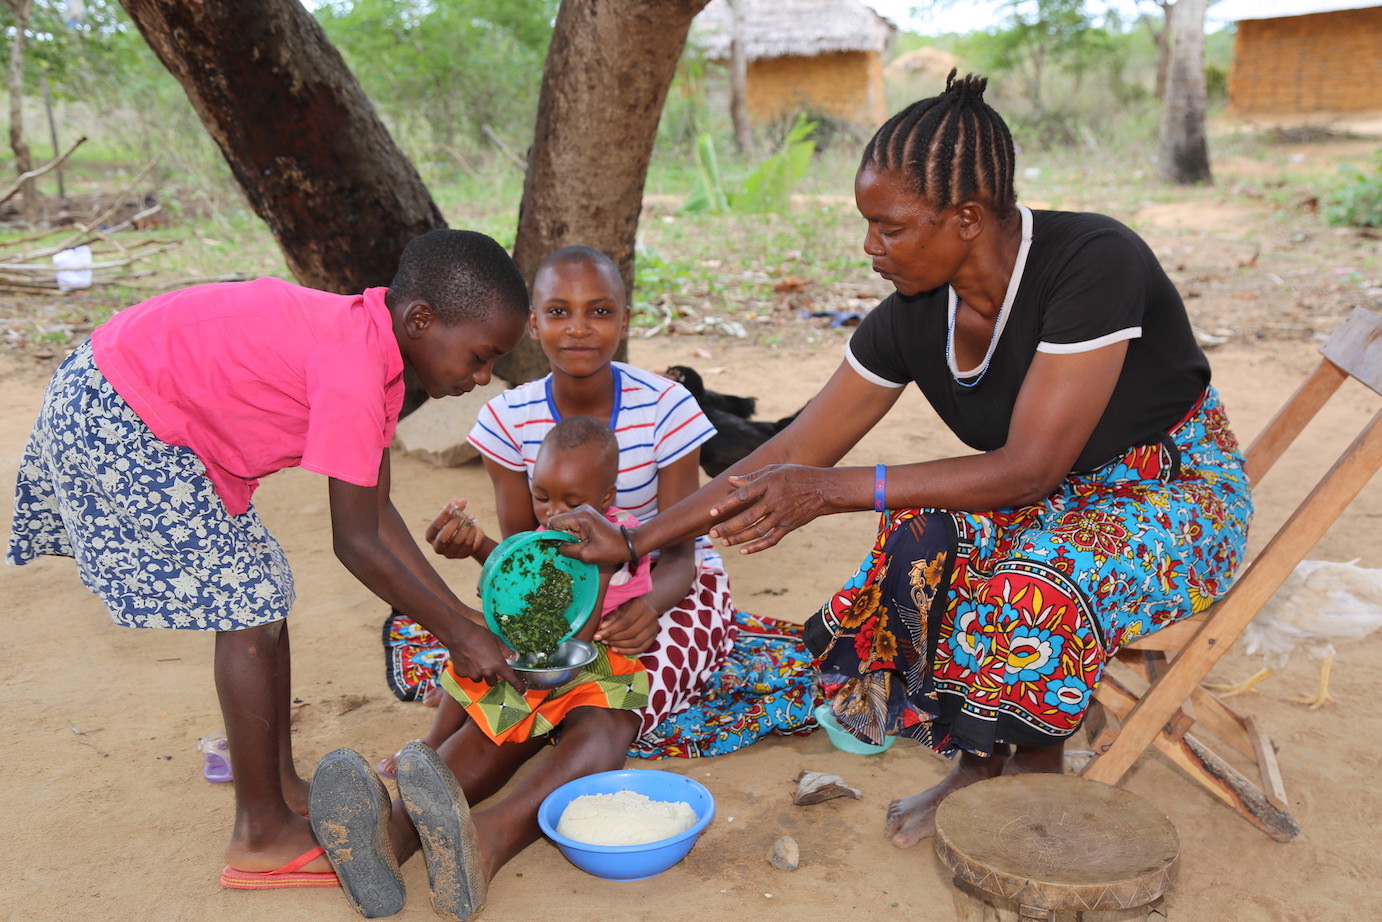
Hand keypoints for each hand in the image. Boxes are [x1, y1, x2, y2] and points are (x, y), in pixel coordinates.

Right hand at [426, 500, 486, 558]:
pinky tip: (474, 527)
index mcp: (431, 536)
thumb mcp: (454, 514)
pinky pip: (468, 545)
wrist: (470, 534)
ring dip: (466, 527)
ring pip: (458, 541)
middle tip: (463, 515)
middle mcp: (437, 547)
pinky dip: (472, 533)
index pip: (436, 525)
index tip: (454, 503)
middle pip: (444, 537)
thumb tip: (460, 501)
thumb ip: (455, 507)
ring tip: (471, 518)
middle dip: (455, 524)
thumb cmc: (457, 523)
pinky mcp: (462, 555)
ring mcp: (449, 553)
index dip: (445, 514)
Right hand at [441, 618, 526, 692]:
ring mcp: (473, 674)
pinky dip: (468, 670)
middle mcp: (486, 672)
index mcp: (497, 664)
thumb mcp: (497, 641)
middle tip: (489, 665)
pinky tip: (466, 659)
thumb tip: (515, 656)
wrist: (459, 634)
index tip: (523, 692)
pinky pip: (468, 675)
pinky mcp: (462, 673)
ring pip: (480, 679)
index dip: (518, 686)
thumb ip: (507, 651)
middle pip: (493, 682)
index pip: (511, 679)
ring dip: (480, 674)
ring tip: (476, 660)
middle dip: (493, 676)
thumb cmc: (480, 635)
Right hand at [549, 504, 629, 565]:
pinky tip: (581, 542)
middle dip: (561, 536)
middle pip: (558, 522)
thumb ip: (567, 549)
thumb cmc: (610, 550)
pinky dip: (573, 534)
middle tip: (571, 547)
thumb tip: (556, 546)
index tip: (559, 546)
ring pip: (564, 524)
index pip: (554, 522)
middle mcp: (581, 509)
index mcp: (581, 516)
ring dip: (568, 536)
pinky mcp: (586, 515)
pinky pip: (572, 524)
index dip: (553, 536)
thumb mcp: (586, 554)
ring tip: (578, 545)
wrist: (627, 544)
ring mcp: (584, 510)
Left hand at [594, 596, 658, 655]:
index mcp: (641, 605)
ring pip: (635, 643)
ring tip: (608, 644)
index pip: (624, 622)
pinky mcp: (654, 637)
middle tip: (603, 640)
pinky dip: (627, 651)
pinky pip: (641, 649)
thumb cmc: (630, 607)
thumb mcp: (619, 608)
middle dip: (614, 639)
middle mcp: (650, 616)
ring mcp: (654, 628)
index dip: (610, 631)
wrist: (646, 607)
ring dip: (619, 646)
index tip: (597, 636)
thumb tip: (602, 628)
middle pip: (630, 633)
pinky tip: (616, 649)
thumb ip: (611, 618)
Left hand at [709, 464, 829, 553]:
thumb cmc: (796, 476)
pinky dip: (757, 547)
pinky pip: (771, 540)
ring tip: (724, 542)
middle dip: (728, 527)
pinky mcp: (789, 526)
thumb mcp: (774, 470)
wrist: (823, 489)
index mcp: (769, 483)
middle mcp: (775, 500)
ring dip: (739, 538)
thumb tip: (730, 481)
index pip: (743, 495)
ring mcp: (782, 515)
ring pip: (757, 531)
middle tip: (713, 533)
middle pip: (748, 517)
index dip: (726, 505)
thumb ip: (751, 477)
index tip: (711, 512)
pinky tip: (743, 551)